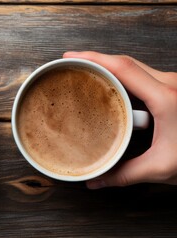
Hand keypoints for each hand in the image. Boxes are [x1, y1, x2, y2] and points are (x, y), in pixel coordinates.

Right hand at [63, 51, 176, 188]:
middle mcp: (171, 84)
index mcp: (166, 98)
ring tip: (86, 70)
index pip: (123, 68)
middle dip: (96, 58)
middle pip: (126, 62)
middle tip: (72, 62)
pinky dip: (121, 74)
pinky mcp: (172, 89)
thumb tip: (95, 180)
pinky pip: (141, 75)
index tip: (72, 56)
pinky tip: (108, 82)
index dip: (94, 58)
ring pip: (134, 66)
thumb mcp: (161, 168)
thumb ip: (124, 174)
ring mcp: (172, 84)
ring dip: (108, 65)